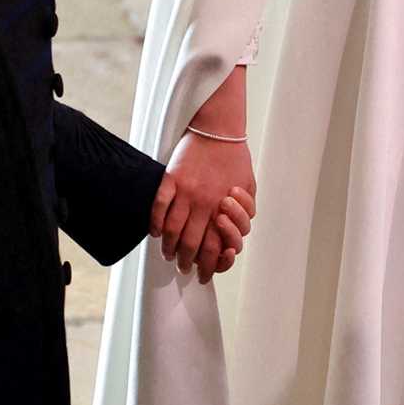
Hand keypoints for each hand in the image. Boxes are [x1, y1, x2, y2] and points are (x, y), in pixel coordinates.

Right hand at [151, 133, 256, 274]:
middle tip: (184, 268)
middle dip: (188, 263)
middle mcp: (205, 204)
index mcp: (225, 209)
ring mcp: (186, 192)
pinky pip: (158, 206)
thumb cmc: (236, 160)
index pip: (215, 249)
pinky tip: (155, 233)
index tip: (204, 275)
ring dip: (169, 248)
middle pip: (192, 245)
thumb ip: (244, 214)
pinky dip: (154, 223)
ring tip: (168, 255)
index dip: (209, 267)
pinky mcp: (171, 179)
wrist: (219, 129)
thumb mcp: (249, 189)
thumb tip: (234, 235)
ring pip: (172, 231)